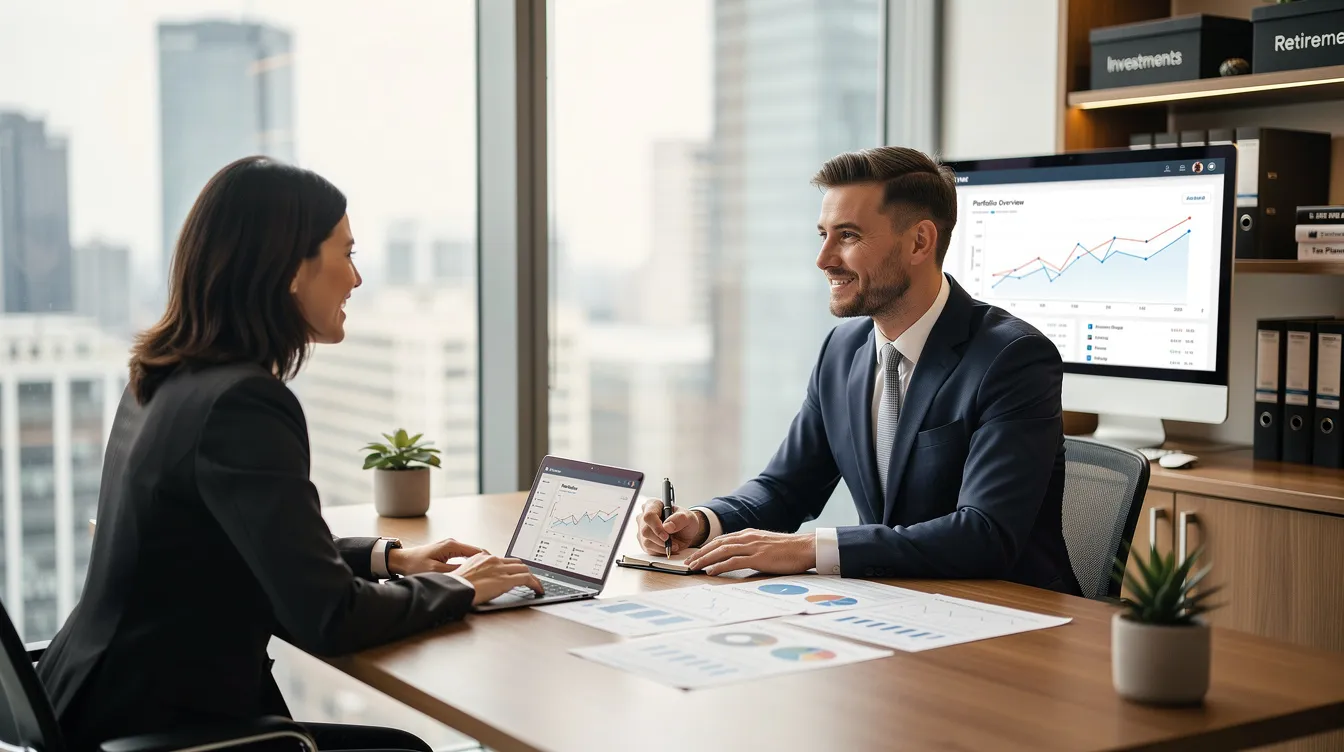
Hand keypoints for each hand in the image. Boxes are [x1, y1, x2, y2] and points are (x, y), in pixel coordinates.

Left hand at [387, 538, 487, 575]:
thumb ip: (456, 571)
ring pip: (471, 555)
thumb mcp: (436, 571)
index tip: (497, 568)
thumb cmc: (415, 565)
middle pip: (476, 552)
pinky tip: (474, 572)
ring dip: (478, 563)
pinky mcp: (447, 551)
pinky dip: (471, 563)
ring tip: (487, 573)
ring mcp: (450, 546)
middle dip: (486, 562)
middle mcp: (453, 543)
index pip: (477, 551)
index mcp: (452, 545)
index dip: (489, 560)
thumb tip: (472, 573)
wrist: (401, 560)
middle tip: (495, 572)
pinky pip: (464, 556)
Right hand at [451, 553, 543, 605]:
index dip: (512, 568)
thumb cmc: (454, 585)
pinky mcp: (505, 580)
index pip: (503, 560)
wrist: (453, 589)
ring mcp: (500, 569)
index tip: (515, 573)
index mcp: (482, 557)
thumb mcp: (463, 572)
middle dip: (525, 571)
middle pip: (516, 562)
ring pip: (524, 569)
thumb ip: (475, 572)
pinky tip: (538, 589)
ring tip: (536, 585)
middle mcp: (493, 560)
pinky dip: (535, 584)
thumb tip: (480, 580)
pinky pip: (526, 579)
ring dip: (532, 577)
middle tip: (530, 579)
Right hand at [637, 499, 705, 555]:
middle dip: (661, 539)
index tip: (666, 535)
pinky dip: (661, 551)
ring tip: (674, 545)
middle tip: (673, 543)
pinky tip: (669, 547)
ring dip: (662, 546)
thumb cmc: (685, 521)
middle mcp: (644, 516)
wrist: (685, 532)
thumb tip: (667, 526)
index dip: (656, 527)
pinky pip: (649, 549)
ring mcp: (642, 530)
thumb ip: (679, 519)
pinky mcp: (644, 541)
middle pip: (646, 530)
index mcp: (653, 505)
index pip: (649, 515)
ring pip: (647, 542)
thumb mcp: (688, 517)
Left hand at [684, 529, 816, 575]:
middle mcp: (748, 538)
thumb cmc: (789, 550)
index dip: (707, 548)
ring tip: (694, 567)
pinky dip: (719, 566)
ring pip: (722, 551)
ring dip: (705, 559)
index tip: (696, 555)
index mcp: (749, 534)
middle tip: (688, 562)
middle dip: (700, 553)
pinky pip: (733, 561)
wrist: (805, 548)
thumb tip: (742, 561)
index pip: (722, 540)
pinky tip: (711, 571)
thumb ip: (753, 550)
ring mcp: (752, 547)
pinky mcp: (758, 557)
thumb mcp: (766, 546)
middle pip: (717, 544)